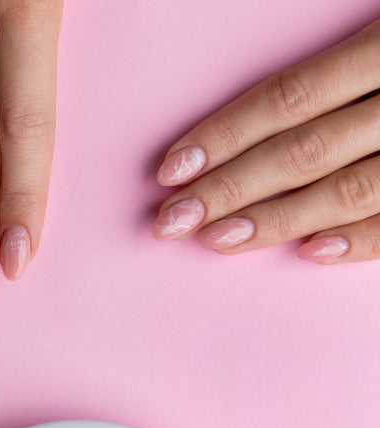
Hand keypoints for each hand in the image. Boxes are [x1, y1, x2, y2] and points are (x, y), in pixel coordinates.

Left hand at [154, 19, 379, 263]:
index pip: (289, 97)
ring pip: (350, 188)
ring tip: (218, 241)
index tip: (169, 168)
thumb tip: (255, 133)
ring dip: (278, 220)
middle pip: (305, 149)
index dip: (223, 135)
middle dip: (230, 189)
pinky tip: (310, 254)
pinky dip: (361, 240)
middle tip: (170, 220)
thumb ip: (339, 72)